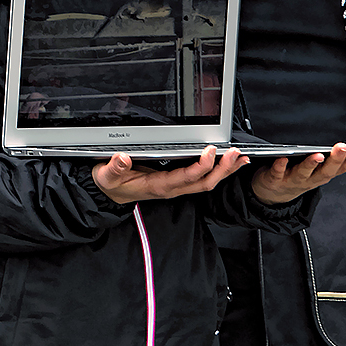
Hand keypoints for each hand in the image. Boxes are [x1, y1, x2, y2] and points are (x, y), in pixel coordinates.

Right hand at [93, 146, 248, 204]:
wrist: (109, 195)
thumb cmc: (111, 184)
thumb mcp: (106, 175)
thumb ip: (114, 168)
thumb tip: (123, 158)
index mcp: (157, 185)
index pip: (185, 177)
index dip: (200, 166)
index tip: (209, 151)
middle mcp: (171, 188)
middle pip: (204, 183)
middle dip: (221, 169)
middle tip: (234, 154)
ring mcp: (175, 187)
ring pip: (206, 183)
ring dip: (224, 171)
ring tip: (240, 158)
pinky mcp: (176, 183)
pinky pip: (201, 180)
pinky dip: (217, 171)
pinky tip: (226, 163)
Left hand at [250, 142, 345, 203]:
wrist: (275, 193)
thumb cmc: (302, 175)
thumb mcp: (324, 168)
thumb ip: (341, 156)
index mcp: (325, 174)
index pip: (343, 167)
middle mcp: (312, 179)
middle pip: (326, 171)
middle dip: (336, 159)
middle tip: (343, 147)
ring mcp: (294, 180)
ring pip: (304, 173)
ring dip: (311, 164)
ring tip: (318, 155)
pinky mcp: (276, 179)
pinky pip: (278, 173)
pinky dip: (280, 166)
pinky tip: (282, 158)